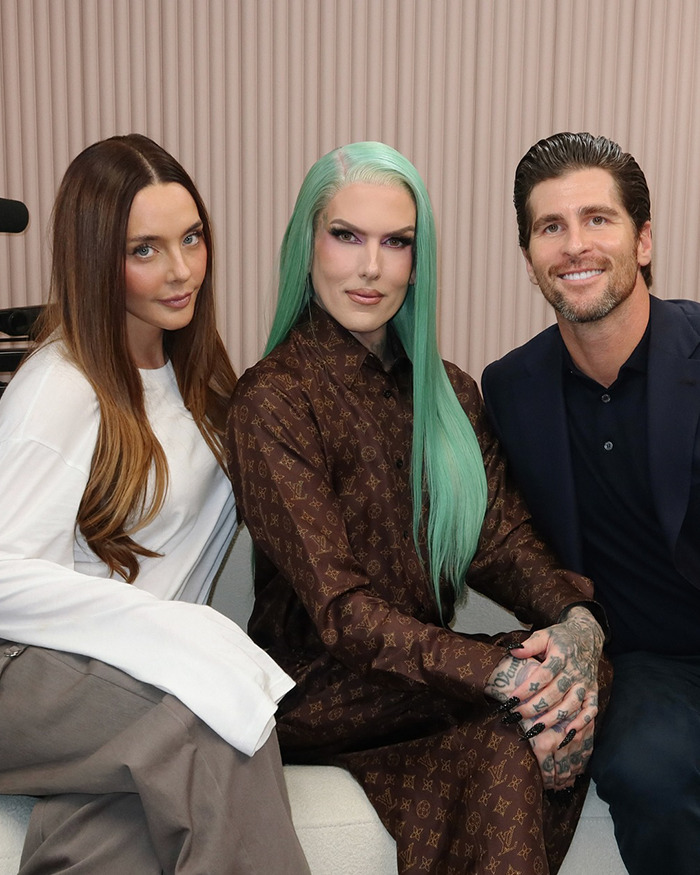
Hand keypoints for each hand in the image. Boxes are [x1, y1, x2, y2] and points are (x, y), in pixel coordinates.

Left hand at [485, 606, 603, 788]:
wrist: (588, 637)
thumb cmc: (561, 638)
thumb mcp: (545, 635)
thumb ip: (530, 644)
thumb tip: (513, 651)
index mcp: (561, 655)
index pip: (543, 675)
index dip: (528, 688)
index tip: (512, 699)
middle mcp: (575, 671)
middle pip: (555, 693)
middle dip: (535, 707)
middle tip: (516, 716)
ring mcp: (585, 683)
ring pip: (570, 705)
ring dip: (553, 719)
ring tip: (535, 730)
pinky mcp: (593, 692)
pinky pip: (590, 711)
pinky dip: (581, 724)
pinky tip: (567, 735)